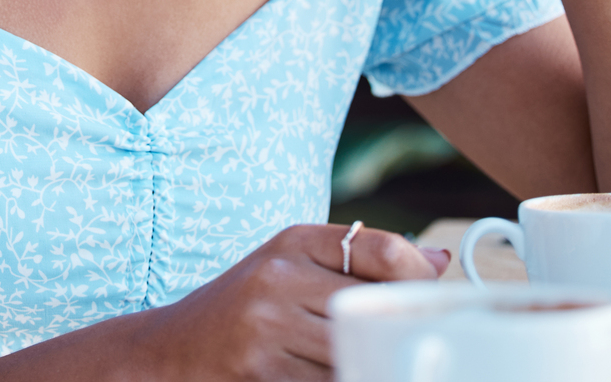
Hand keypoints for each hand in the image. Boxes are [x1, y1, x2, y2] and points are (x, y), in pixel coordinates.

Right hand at [129, 223, 446, 379]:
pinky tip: (343, 370)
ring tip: (376, 360)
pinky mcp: (262, 371)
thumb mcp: (292, 267)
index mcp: (293, 242)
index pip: (382, 250)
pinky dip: (345, 376)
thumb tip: (439, 262)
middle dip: (398, 330)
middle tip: (414, 342)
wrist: (171, 349)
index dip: (419, 278)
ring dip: (371, 363)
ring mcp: (268, 327)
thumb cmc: (243, 308)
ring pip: (355, 353)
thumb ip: (360, 262)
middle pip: (373, 307)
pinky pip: (328, 381)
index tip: (430, 298)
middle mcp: (278, 277)